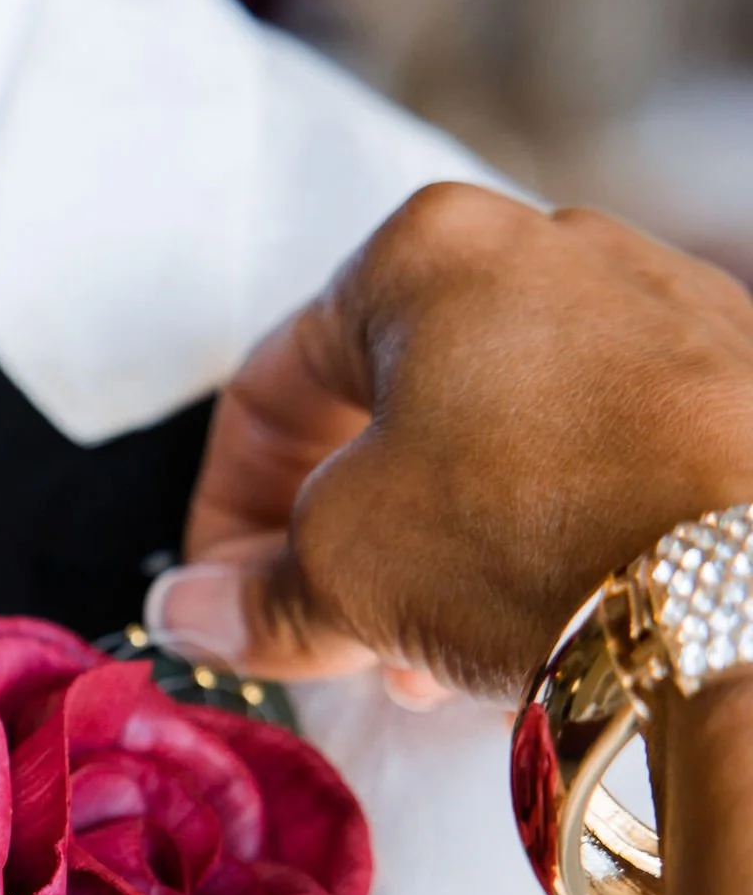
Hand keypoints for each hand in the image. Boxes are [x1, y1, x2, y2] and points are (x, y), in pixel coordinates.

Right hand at [144, 185, 752, 700]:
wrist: (751, 587)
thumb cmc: (536, 533)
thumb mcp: (344, 572)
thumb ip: (252, 593)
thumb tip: (198, 611)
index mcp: (427, 248)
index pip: (275, 380)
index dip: (223, 506)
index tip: (222, 591)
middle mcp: (552, 246)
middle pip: (393, 403)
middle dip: (342, 531)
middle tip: (323, 627)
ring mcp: (662, 305)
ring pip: (501, 433)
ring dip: (439, 543)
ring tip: (427, 648)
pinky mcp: (739, 381)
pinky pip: (603, 451)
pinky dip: (546, 528)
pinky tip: (536, 618)